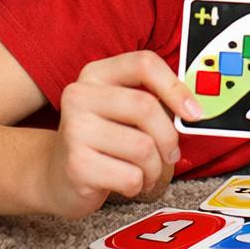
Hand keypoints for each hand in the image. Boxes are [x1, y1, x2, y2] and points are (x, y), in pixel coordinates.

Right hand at [44, 51, 200, 218]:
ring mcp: (74, 129)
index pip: (144, 64)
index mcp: (97, 73)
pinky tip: (128, 183)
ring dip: (155, 168)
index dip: (175, 87)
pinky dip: (138, 185)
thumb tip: (194, 108)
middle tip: (171, 153)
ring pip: (142, 147)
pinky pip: (130, 176)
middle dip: (168, 137)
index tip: (194, 112)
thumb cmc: (103, 140)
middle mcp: (80, 94)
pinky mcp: (76, 164)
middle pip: (146, 107)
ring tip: (146, 172)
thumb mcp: (122, 110)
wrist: (55, 176)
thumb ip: (153, 101)